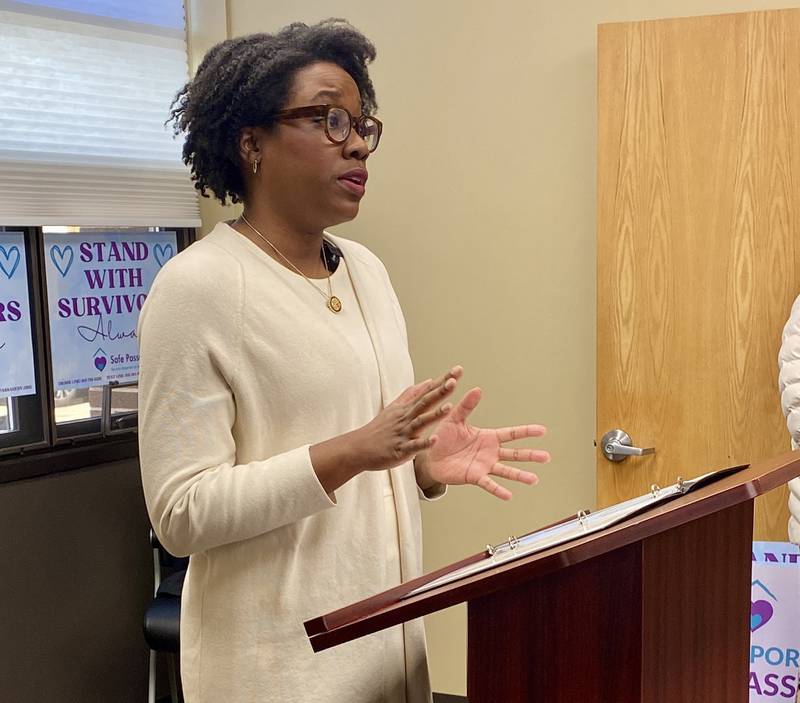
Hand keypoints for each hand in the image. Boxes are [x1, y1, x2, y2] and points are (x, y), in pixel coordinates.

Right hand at [354, 367, 462, 470]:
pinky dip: (424, 443)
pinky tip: (436, 440)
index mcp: (407, 408)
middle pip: (425, 402)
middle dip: (440, 392)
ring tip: (450, 407)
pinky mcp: (400, 449)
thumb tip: (428, 381)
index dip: (442, 381)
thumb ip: (411, 394)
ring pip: (421, 422)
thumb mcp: (394, 408)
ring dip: (435, 415)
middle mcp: (406, 417)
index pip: (427, 391)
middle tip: (454, 380)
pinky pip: (413, 446)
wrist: (359, 447)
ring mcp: (403, 433)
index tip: (457, 370)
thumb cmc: (379, 428)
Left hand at [420, 387, 549, 499]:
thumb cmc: (443, 436)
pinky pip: (488, 484)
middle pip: (514, 454)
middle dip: (530, 455)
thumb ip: (466, 406)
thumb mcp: (454, 419)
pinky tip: (509, 495)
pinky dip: (498, 490)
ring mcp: (484, 466)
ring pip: (506, 471)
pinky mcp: (474, 477)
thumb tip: (477, 389)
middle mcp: (490, 453)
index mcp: (488, 437)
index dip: (526, 432)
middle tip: (547, 457)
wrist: (429, 456)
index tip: (543, 430)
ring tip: (534, 479)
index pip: (511, 434)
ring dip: (520, 475)